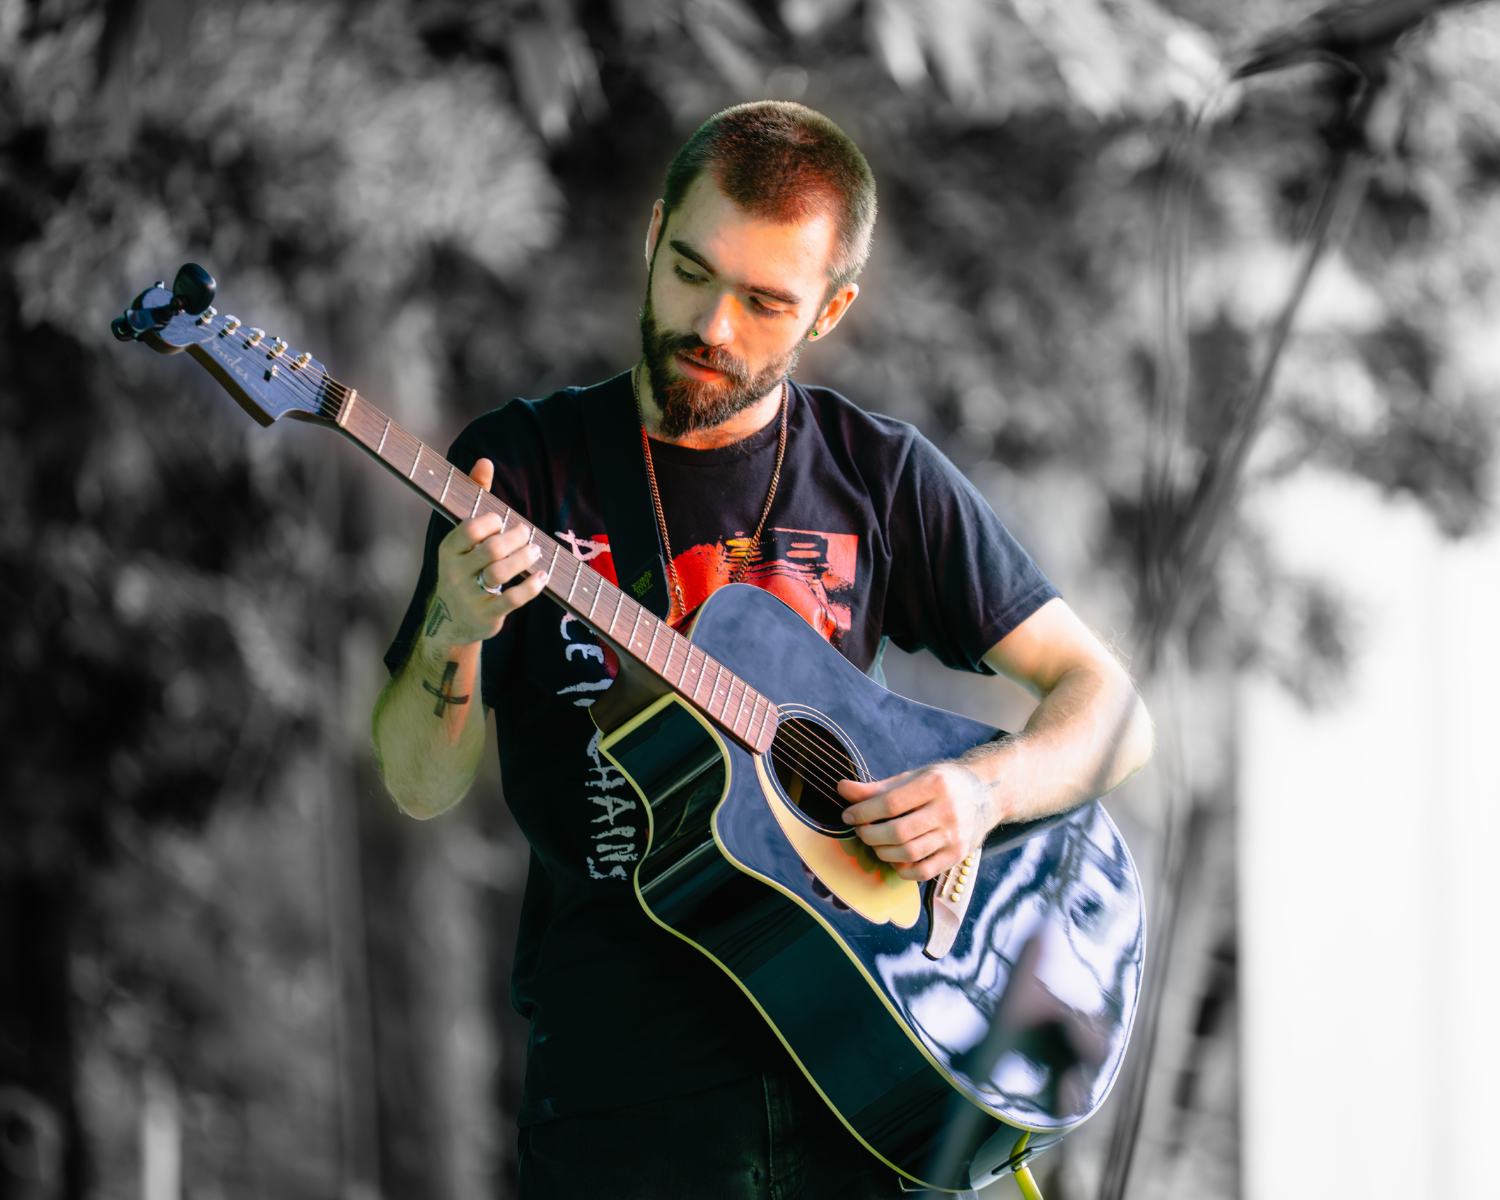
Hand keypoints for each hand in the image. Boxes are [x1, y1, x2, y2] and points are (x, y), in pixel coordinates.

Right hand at [426, 458, 548, 648]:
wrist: (453, 620)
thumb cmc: (465, 566)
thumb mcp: (464, 536)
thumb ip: (476, 497)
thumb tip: (485, 460)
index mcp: (449, 549)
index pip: (471, 528)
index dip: (492, 522)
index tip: (503, 522)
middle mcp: (455, 572)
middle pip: (490, 550)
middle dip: (515, 539)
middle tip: (528, 534)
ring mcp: (469, 595)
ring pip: (499, 574)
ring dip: (524, 560)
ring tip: (536, 551)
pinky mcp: (486, 615)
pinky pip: (512, 600)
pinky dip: (531, 587)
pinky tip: (543, 576)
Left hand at [837, 764, 994, 880]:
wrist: (986, 793)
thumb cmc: (943, 783)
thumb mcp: (912, 777)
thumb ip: (878, 787)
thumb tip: (842, 789)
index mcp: (934, 785)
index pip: (890, 803)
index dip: (863, 812)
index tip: (849, 815)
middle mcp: (947, 811)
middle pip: (897, 832)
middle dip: (870, 834)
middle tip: (860, 830)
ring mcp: (954, 835)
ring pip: (908, 854)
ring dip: (882, 852)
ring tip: (875, 842)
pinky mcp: (957, 855)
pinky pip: (922, 872)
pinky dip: (902, 870)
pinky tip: (895, 858)